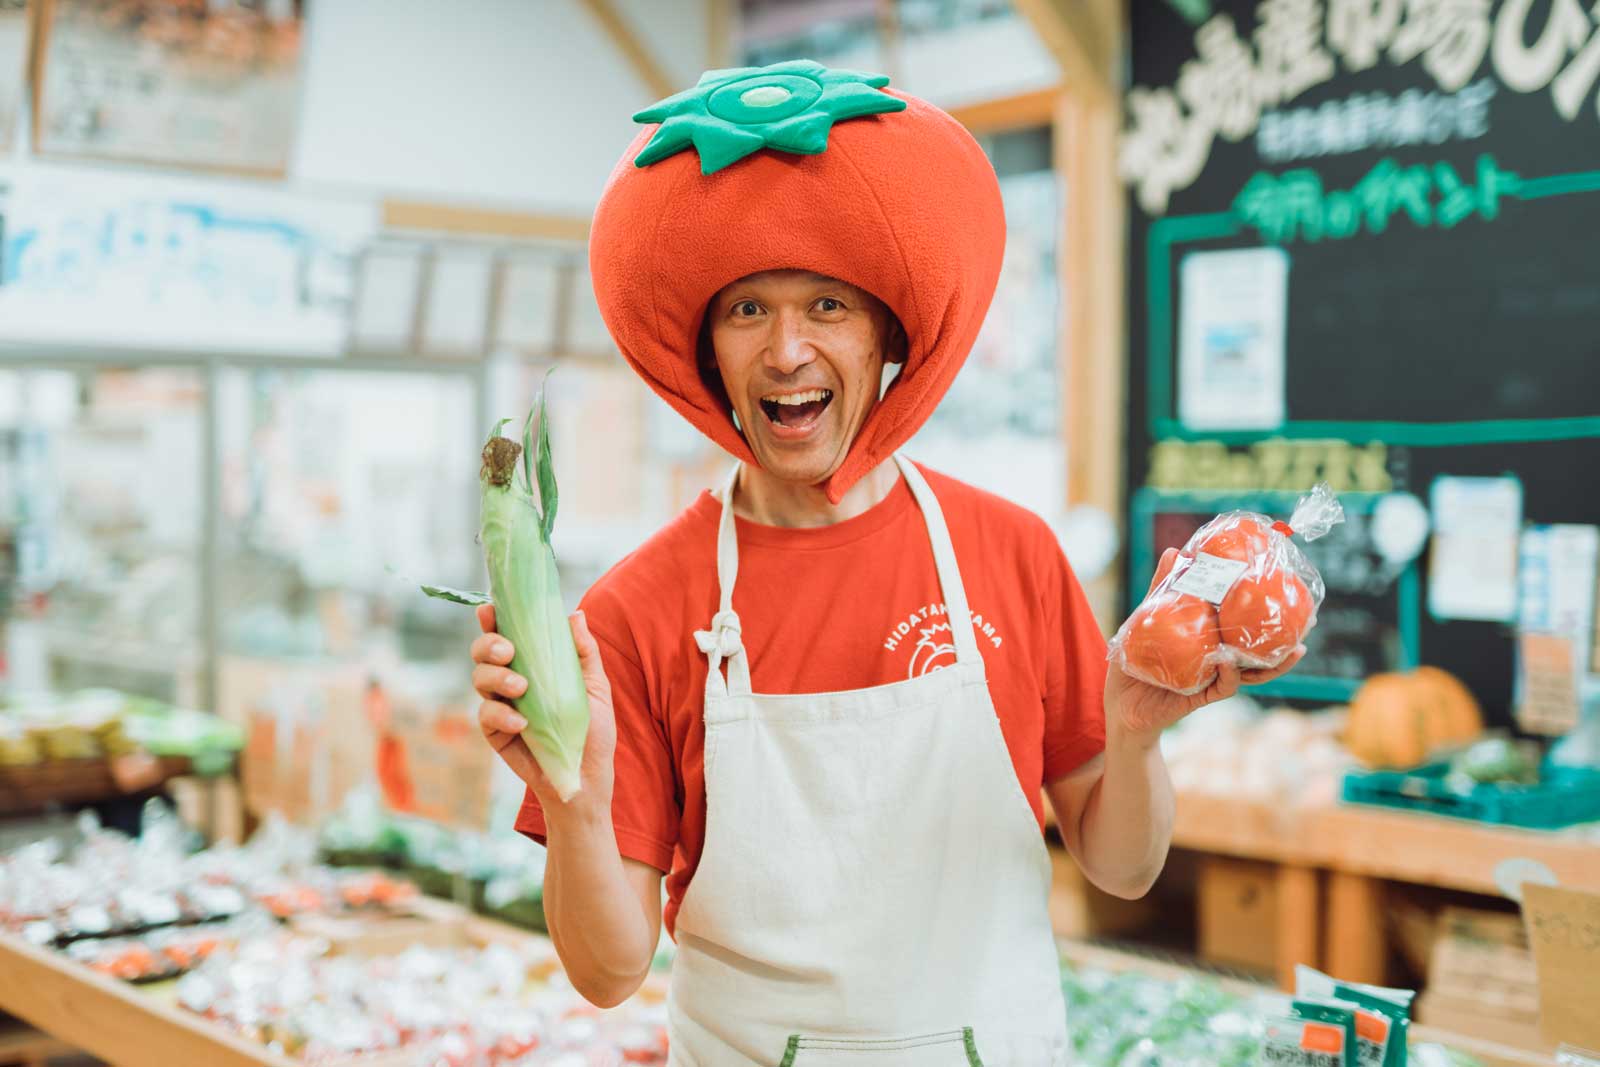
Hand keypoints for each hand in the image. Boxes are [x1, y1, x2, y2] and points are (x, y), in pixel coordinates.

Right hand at [471, 603, 617, 812]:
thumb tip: (574, 615)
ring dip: (496, 677)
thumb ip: (584, 653)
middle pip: (483, 652)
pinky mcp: (496, 733)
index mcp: (534, 664)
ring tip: (519, 686)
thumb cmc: (594, 731)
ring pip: (479, 679)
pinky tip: (521, 723)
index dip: (493, 618)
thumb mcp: (596, 688)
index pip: (508, 634)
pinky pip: (486, 716)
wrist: (587, 778)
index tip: (490, 608)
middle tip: (508, 650)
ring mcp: (501, 706)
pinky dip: (501, 715)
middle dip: (488, 644)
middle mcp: (512, 680)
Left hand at [1106, 548, 1306, 744]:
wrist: (1118, 705)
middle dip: (1287, 640)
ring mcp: (1211, 680)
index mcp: (1211, 643)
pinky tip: (1231, 661)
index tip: (1291, 596)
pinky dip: (1229, 674)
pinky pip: (1222, 687)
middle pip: (1261, 653)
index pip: (1245, 628)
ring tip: (1295, 650)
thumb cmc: (1134, 663)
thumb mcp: (1144, 621)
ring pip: (1252, 674)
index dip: (1269, 616)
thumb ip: (1160, 589)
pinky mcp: (1199, 698)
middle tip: (1310, 623)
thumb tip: (1174, 550)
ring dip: (1274, 664)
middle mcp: (1218, 662)